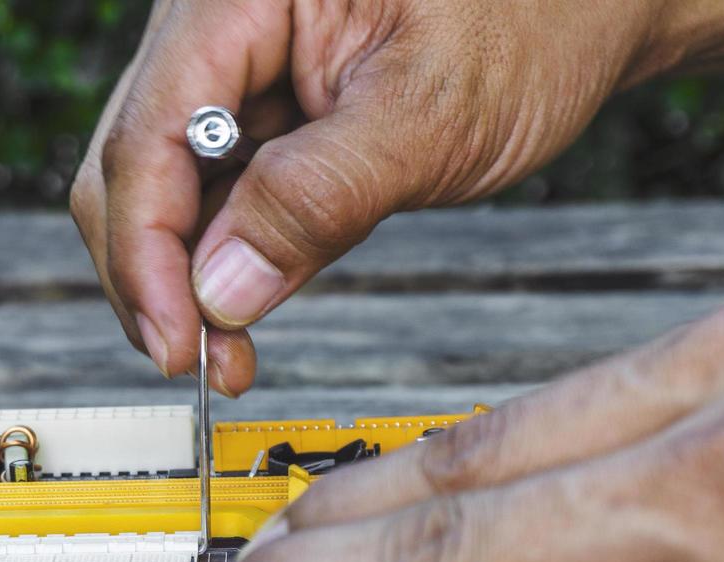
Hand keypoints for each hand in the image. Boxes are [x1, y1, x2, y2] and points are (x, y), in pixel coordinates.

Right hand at [70, 0, 723, 393]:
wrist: (592, 4)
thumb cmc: (537, 17)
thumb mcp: (432, 115)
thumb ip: (318, 198)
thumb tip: (221, 292)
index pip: (149, 132)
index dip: (146, 252)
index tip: (175, 344)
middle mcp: (220, 24)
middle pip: (131, 163)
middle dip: (155, 274)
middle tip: (198, 362)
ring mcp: (237, 71)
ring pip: (164, 189)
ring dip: (186, 280)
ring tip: (228, 356)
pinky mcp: (264, 116)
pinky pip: (216, 196)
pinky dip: (224, 262)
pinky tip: (243, 312)